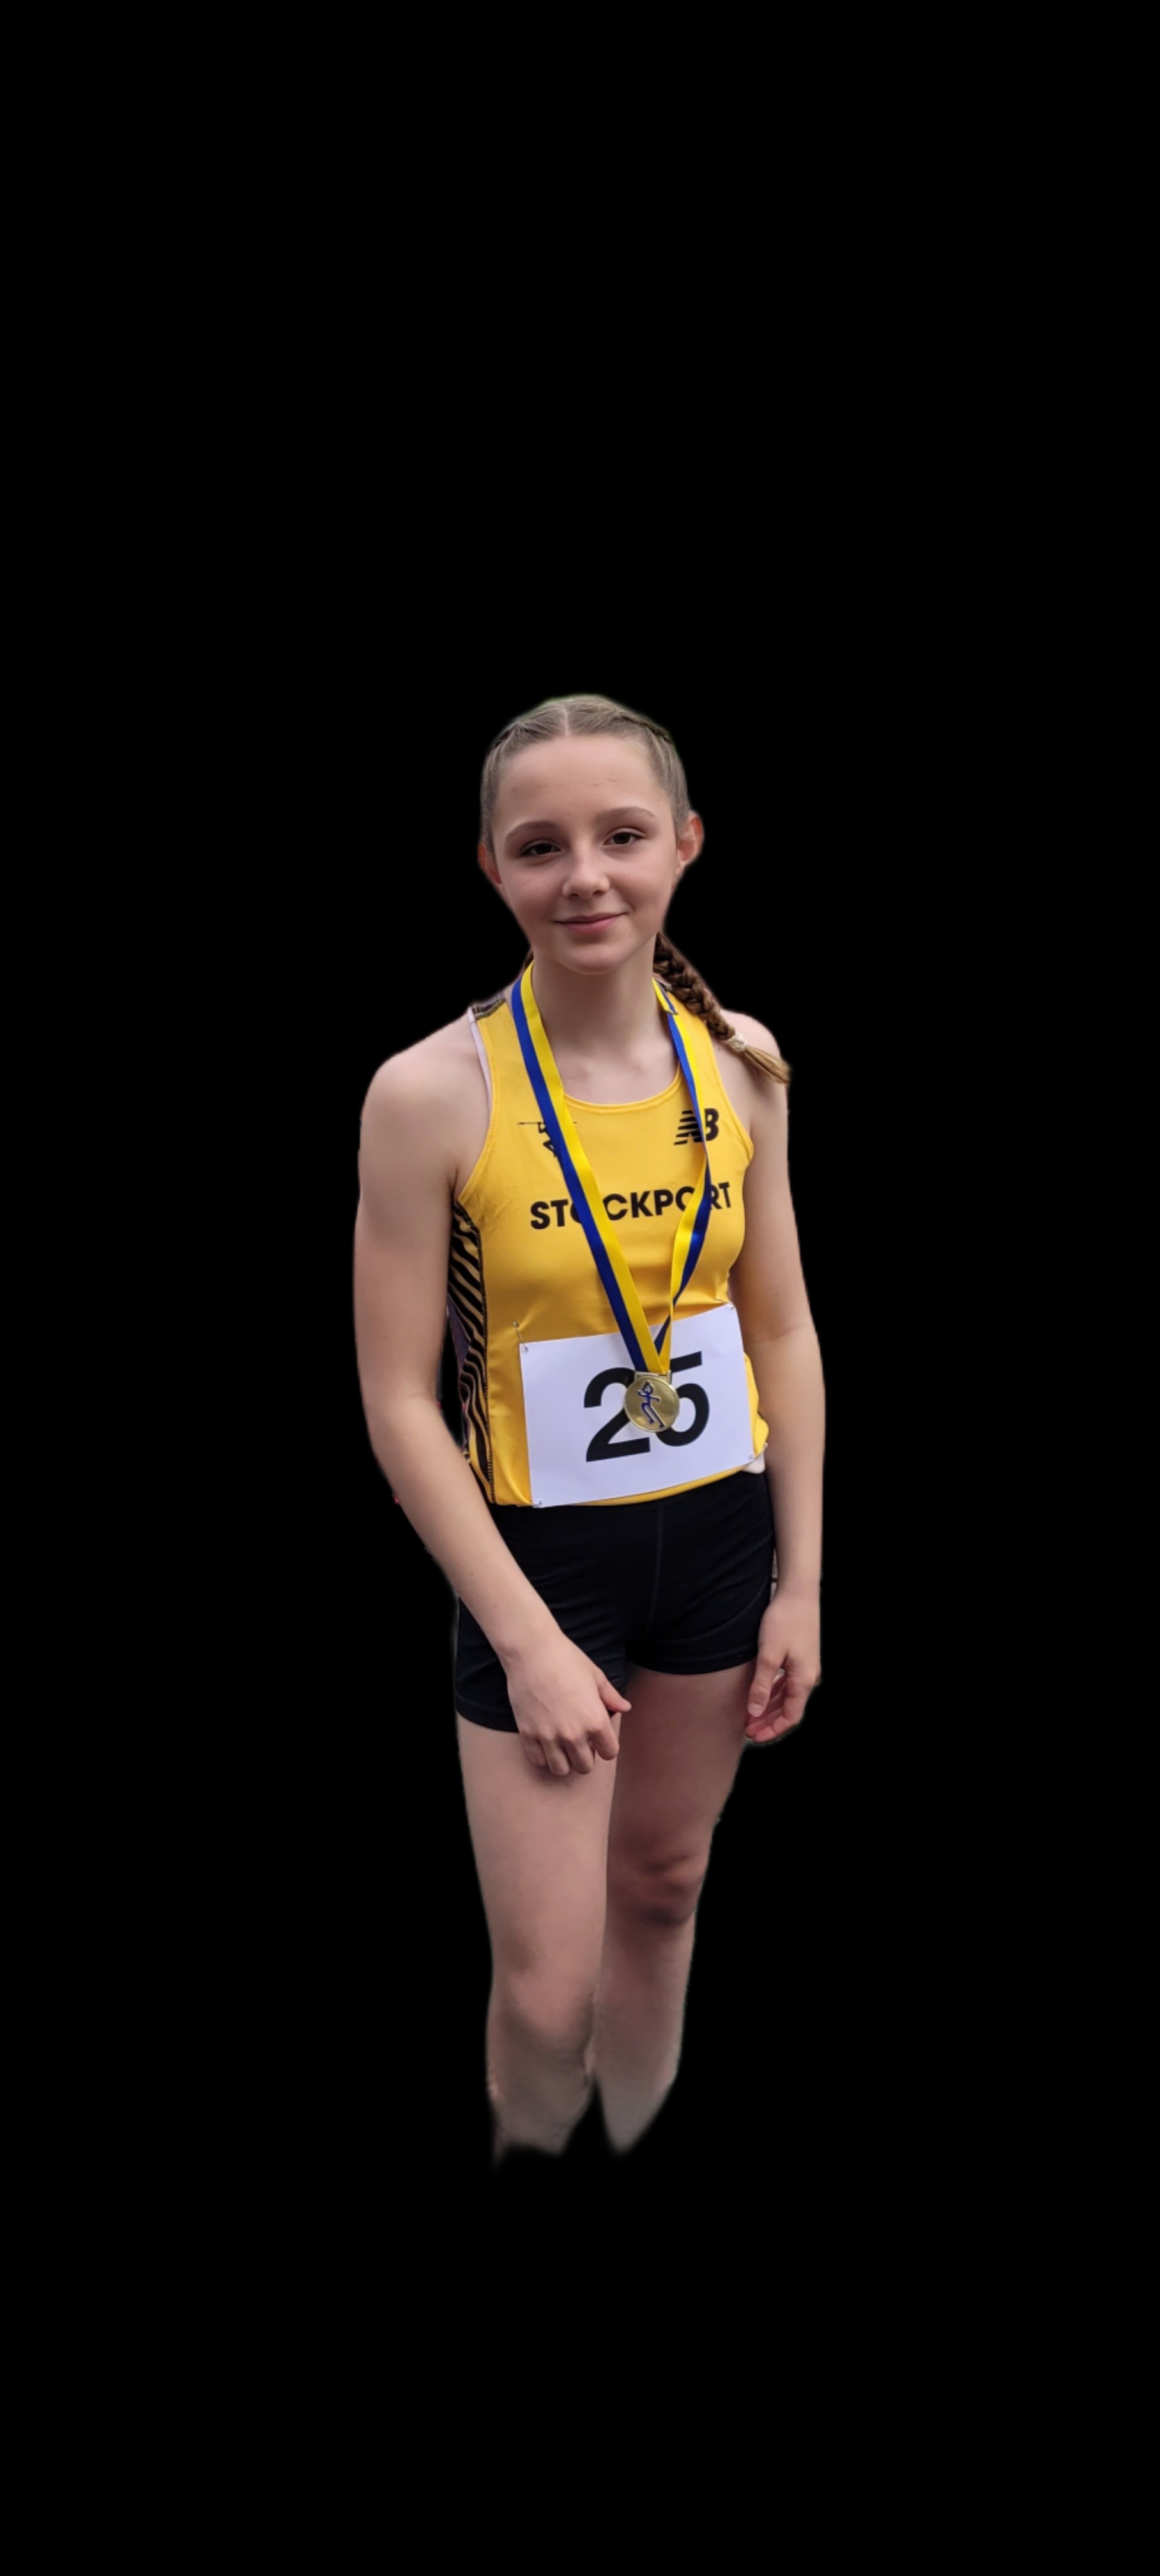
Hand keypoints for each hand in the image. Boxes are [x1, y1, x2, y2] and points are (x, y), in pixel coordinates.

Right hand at [503, 1630, 628, 1777]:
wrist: (532, 1651)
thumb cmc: (567, 1659)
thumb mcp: (595, 1676)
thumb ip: (611, 1697)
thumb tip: (625, 1708)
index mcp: (595, 1720)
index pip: (610, 1753)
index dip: (606, 1746)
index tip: (599, 1738)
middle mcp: (574, 1734)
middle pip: (585, 1767)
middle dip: (586, 1757)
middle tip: (580, 1742)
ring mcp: (549, 1736)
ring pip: (561, 1770)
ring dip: (564, 1761)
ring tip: (562, 1745)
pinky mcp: (528, 1734)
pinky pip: (538, 1761)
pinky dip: (543, 1756)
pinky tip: (545, 1742)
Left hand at [745, 1589, 821, 1744]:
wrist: (798, 1592)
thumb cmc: (784, 1620)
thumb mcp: (768, 1655)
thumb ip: (761, 1686)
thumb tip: (755, 1713)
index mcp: (803, 1680)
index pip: (791, 1716)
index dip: (773, 1730)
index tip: (755, 1737)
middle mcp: (808, 1676)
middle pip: (788, 1708)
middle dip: (768, 1721)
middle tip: (748, 1730)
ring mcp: (805, 1666)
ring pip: (787, 1695)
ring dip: (769, 1707)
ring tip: (751, 1715)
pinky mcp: (800, 1656)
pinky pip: (787, 1682)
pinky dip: (773, 1692)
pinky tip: (761, 1694)